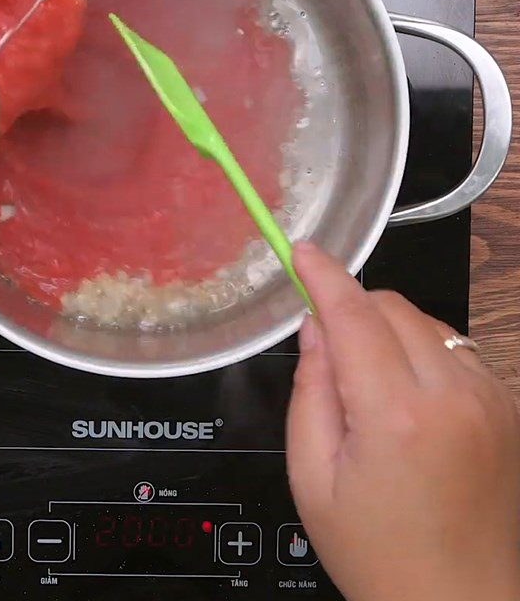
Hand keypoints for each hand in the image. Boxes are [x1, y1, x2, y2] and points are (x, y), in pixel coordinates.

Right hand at [288, 242, 519, 600]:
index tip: (302, 252)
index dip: (323, 275)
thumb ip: (310, 390)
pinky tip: (408, 399)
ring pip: (425, 321)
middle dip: (352, 310)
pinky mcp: (506, 407)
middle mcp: (453, 396)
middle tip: (328, 355)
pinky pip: (454, 348)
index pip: (353, 315)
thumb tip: (314, 326)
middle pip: (392, 307)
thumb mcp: (311, 475)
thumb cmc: (374, 550)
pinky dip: (421, 353)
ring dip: (387, 331)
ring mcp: (491, 399)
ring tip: (370, 389)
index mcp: (396, 416)